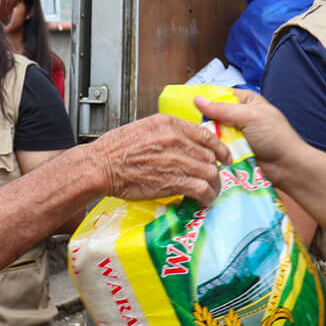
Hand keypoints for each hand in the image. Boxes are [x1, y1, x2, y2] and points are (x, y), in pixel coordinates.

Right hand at [86, 115, 229, 204]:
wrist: (101, 166)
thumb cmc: (115, 149)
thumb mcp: (144, 128)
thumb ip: (166, 132)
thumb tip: (182, 141)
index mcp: (169, 124)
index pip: (205, 134)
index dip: (219, 147)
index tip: (224, 156)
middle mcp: (177, 140)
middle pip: (210, 155)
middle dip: (215, 169)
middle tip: (214, 178)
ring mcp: (177, 160)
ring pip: (210, 172)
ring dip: (214, 185)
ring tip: (211, 192)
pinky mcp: (174, 181)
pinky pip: (201, 188)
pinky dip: (206, 196)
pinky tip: (203, 201)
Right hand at [193, 91, 310, 189]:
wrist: (287, 167)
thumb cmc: (275, 137)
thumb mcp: (249, 116)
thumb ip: (223, 109)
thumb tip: (198, 100)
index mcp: (246, 101)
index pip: (220, 95)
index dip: (207, 100)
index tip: (191, 105)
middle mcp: (239, 116)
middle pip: (214, 115)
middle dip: (206, 121)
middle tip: (195, 127)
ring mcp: (236, 135)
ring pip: (214, 133)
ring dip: (210, 138)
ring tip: (200, 141)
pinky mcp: (233, 151)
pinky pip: (217, 148)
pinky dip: (214, 150)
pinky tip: (206, 151)